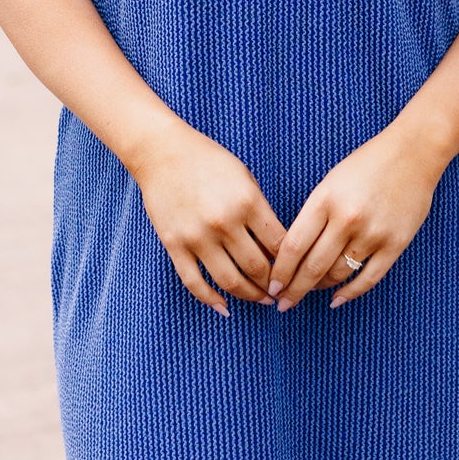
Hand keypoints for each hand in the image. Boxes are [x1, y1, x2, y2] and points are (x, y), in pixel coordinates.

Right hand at [134, 123, 284, 315]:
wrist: (162, 152)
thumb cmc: (209, 161)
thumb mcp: (245, 178)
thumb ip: (260, 211)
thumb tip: (277, 248)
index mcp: (247, 202)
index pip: (280, 245)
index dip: (292, 263)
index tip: (296, 271)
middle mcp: (224, 222)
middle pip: (258, 268)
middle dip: (274, 285)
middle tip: (282, 292)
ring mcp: (197, 236)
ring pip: (230, 281)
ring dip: (250, 296)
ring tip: (261, 300)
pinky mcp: (175, 245)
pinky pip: (194, 282)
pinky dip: (211, 300)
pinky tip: (224, 307)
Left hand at [268, 126, 443, 309]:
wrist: (413, 153)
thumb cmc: (366, 165)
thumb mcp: (330, 184)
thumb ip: (313, 216)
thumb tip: (293, 255)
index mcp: (325, 200)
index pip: (293, 246)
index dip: (280, 272)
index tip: (272, 285)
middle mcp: (347, 219)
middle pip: (312, 267)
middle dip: (294, 290)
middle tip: (283, 303)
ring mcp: (373, 233)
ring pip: (337, 275)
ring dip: (320, 288)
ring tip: (309, 291)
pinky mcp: (395, 244)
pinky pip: (368, 278)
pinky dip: (350, 293)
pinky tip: (336, 299)